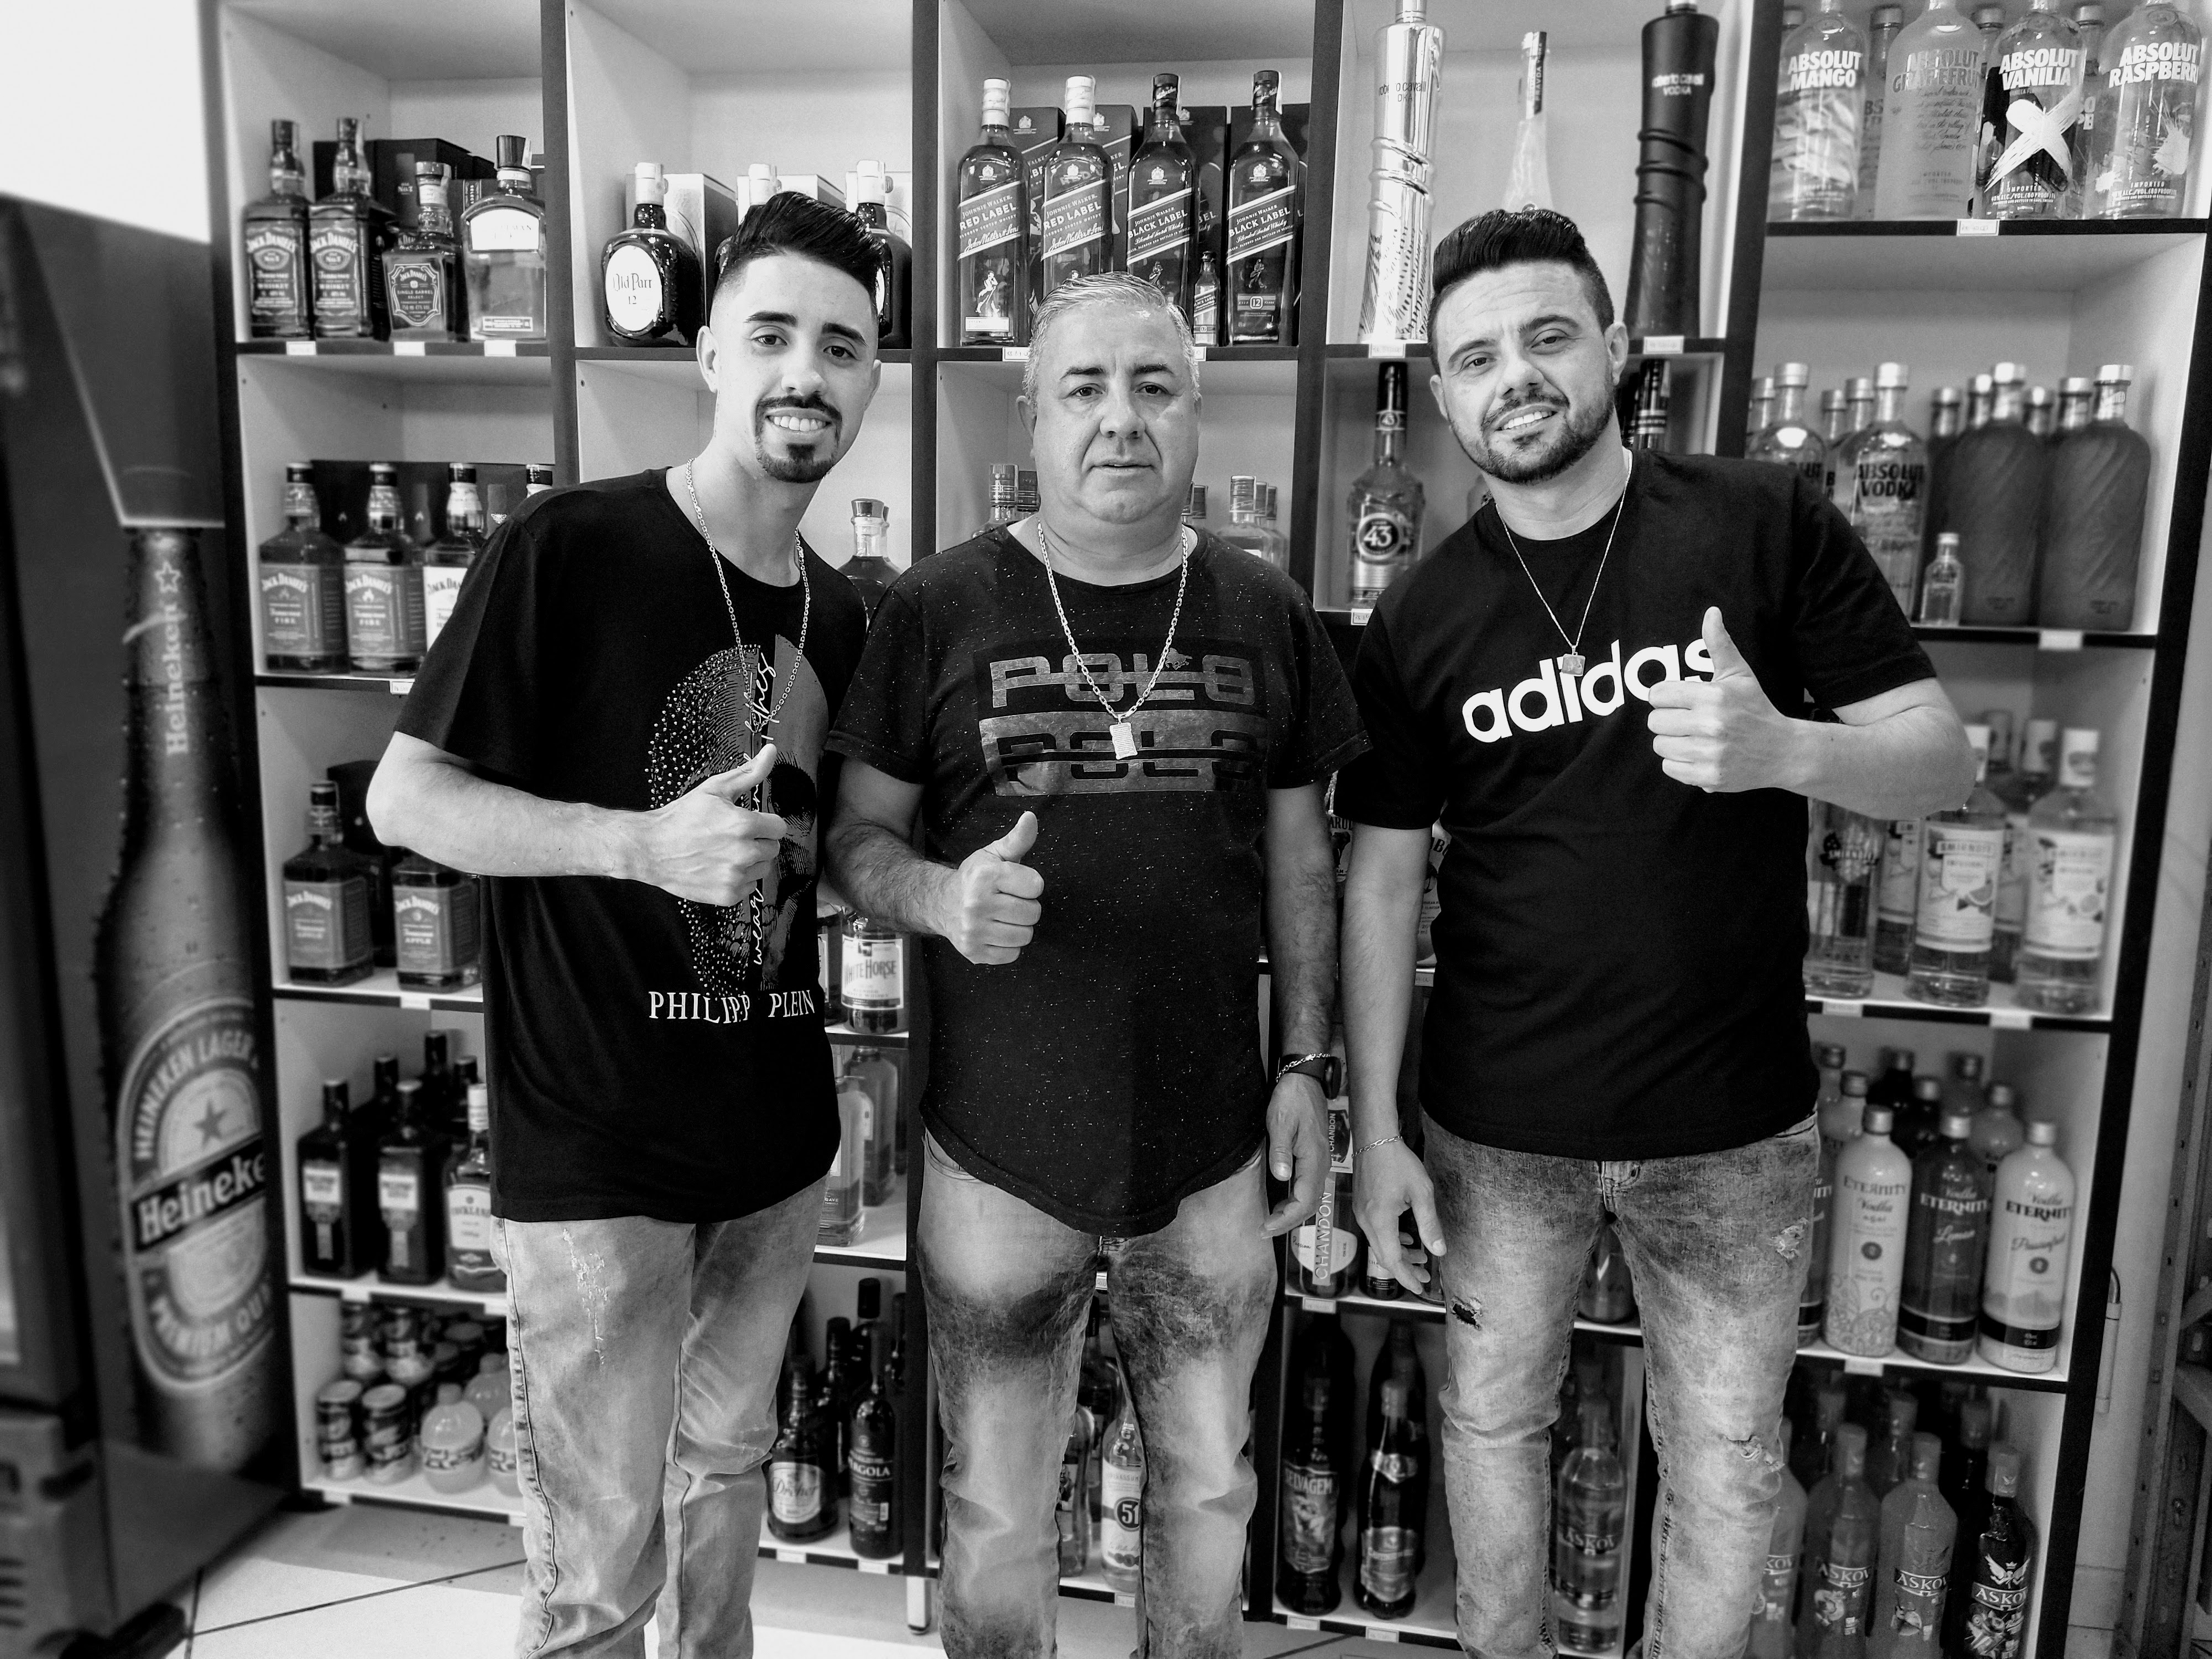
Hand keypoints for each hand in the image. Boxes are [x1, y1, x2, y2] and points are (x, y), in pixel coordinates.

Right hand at [635, 744, 787, 903]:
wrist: (651, 848)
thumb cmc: (682, 817)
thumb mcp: (715, 789)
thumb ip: (749, 773)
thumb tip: (771, 751)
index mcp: (743, 825)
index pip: (779, 827)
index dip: (765, 823)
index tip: (750, 823)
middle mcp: (743, 853)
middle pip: (773, 848)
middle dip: (759, 841)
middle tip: (733, 837)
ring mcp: (735, 876)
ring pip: (763, 868)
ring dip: (750, 861)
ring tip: (725, 852)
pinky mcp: (728, 894)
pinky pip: (749, 887)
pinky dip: (738, 879)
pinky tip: (719, 867)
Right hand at [941, 811, 1044, 964]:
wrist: (941, 903)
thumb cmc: (976, 877)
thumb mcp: (994, 854)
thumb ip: (1018, 839)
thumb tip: (1031, 817)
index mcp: (986, 876)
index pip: (1036, 885)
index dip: (1029, 884)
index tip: (1013, 883)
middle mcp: (977, 904)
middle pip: (1033, 912)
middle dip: (1025, 906)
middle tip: (1007, 901)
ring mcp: (974, 930)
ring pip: (1025, 935)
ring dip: (1019, 927)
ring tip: (1002, 917)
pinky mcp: (974, 952)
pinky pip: (1013, 954)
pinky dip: (1008, 945)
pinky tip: (995, 932)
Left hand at [1264, 1072, 1330, 1236]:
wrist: (1304, 1081)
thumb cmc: (1292, 1099)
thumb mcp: (1280, 1123)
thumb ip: (1281, 1151)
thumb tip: (1281, 1178)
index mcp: (1313, 1160)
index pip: (1304, 1201)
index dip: (1286, 1218)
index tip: (1266, 1226)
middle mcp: (1320, 1165)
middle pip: (1309, 1205)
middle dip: (1288, 1222)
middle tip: (1264, 1230)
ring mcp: (1319, 1162)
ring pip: (1310, 1199)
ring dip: (1291, 1214)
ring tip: (1270, 1222)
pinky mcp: (1314, 1158)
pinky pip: (1308, 1188)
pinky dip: (1295, 1202)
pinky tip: (1281, 1204)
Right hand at [1352, 1135, 1444, 1295]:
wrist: (1374, 1138)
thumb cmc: (1398, 1162)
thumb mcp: (1421, 1192)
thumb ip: (1429, 1224)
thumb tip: (1439, 1251)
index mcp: (1380, 1220)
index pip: (1392, 1260)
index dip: (1407, 1277)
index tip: (1420, 1289)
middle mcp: (1366, 1221)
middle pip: (1385, 1256)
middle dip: (1405, 1269)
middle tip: (1425, 1277)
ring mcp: (1362, 1213)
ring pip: (1380, 1244)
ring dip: (1400, 1254)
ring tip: (1420, 1258)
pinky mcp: (1362, 1206)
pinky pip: (1376, 1232)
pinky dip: (1391, 1240)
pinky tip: (1406, 1237)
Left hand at [1644, 607, 1799, 793]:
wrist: (1783, 751)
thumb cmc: (1755, 708)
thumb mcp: (1739, 674)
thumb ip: (1719, 644)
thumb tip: (1712, 612)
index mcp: (1713, 696)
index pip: (1657, 694)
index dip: (1666, 696)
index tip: (1681, 700)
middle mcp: (1710, 725)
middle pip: (1654, 721)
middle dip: (1668, 719)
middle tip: (1688, 720)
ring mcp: (1710, 753)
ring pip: (1660, 745)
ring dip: (1672, 741)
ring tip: (1693, 737)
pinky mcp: (1709, 777)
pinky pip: (1669, 767)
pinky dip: (1679, 762)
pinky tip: (1698, 754)